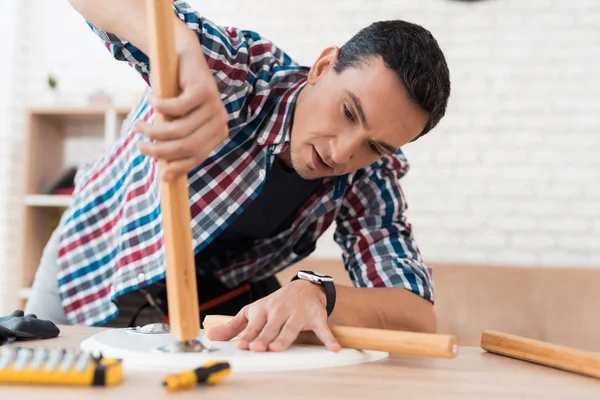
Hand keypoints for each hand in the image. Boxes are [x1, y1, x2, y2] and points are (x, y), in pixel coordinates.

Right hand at [135, 31, 228, 181]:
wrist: (185, 59)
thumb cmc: (178, 95)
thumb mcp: (179, 122)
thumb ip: (177, 142)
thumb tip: (166, 174)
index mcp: (217, 133)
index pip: (197, 157)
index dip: (179, 168)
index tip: (162, 176)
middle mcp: (219, 121)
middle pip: (187, 146)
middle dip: (160, 150)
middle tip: (140, 146)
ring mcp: (214, 106)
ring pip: (179, 129)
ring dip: (153, 130)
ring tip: (138, 126)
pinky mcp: (204, 90)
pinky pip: (176, 107)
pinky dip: (159, 107)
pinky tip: (151, 101)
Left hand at [205, 281, 340, 352]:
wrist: (303, 288)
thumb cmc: (274, 305)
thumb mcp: (252, 312)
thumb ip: (233, 326)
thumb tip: (210, 337)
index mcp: (263, 309)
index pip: (254, 325)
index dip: (249, 335)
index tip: (243, 345)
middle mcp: (279, 310)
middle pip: (271, 327)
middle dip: (265, 337)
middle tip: (259, 348)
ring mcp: (298, 313)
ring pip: (291, 328)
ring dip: (286, 337)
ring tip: (280, 347)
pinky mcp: (316, 316)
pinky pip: (323, 328)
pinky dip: (328, 338)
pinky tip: (333, 348)